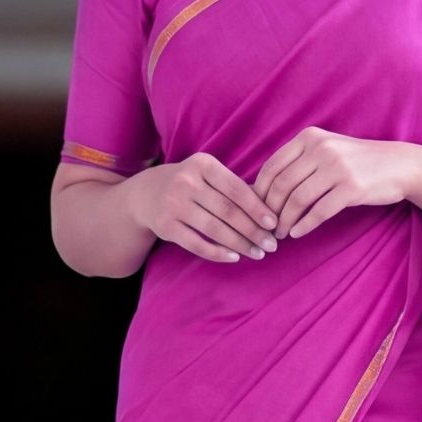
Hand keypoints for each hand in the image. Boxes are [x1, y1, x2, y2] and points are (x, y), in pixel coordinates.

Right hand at [136, 153, 279, 263]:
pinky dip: (217, 253)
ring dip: (240, 244)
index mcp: (203, 164)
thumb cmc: (192, 185)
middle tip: (272, 244)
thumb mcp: (210, 176)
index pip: (236, 188)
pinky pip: (196, 244)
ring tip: (258, 253)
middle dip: (253, 230)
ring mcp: (173, 204)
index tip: (274, 224)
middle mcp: (186, 181)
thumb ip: (237, 189)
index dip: (257, 208)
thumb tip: (272, 211)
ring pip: (214, 229)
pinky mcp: (165, 226)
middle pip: (227, 211)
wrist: (147, 194)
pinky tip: (234, 257)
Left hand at [252, 127, 420, 240]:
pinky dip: (304, 225)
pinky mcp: (351, 188)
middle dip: (270, 210)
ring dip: (285, 221)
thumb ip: (298, 163)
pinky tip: (298, 233)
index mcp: (309, 137)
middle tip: (268, 227)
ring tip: (282, 234)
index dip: (260, 192)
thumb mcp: (326, 149)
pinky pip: (319, 211)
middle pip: (281, 185)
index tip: (258, 210)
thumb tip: (261, 188)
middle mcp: (321, 148)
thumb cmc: (357, 162)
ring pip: (297, 200)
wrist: (399, 165)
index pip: (272, 166)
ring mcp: (337, 167)